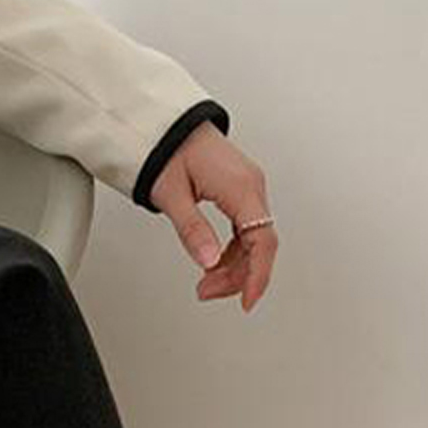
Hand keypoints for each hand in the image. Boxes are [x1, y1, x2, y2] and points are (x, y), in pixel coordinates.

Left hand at [149, 121, 278, 311]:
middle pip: (259, 245)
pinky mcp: (240, 190)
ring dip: (233, 266)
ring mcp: (248, 188)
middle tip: (206, 291)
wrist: (166, 125)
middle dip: (237, 276)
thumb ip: (192, 230)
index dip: (257, 276)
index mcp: (240, 187)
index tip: (247, 302)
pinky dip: (231, 251)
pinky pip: (245, 229)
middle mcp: (251, 186)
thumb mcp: (172, 195)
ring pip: (253, 240)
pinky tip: (213, 262)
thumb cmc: (168, 151)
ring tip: (205, 282)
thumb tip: (208, 262)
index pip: (262, 241)